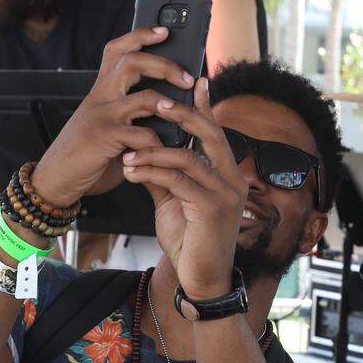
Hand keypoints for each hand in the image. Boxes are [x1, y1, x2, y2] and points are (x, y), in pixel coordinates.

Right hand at [28, 25, 196, 207]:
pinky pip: (143, 135)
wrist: (56, 179)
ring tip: (185, 113)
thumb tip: (169, 109)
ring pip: (144, 98)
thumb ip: (131, 115)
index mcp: (102, 90)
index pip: (118, 49)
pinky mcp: (106, 138)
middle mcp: (101, 97)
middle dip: (164, 65)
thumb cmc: (89, 154)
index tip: (164, 31)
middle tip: (187, 77)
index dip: (141, 36)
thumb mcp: (108, 126)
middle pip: (132, 62)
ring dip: (170, 105)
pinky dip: (160, 144)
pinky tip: (167, 153)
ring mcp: (102, 116)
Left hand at [121, 79, 246, 297]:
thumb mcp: (175, 202)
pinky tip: (132, 171)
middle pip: (210, 134)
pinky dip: (151, 172)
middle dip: (182, 114)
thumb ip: (165, 176)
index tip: (196, 81)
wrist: (200, 280)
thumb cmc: (191, 242)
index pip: (216, 134)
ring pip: (188, 157)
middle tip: (156, 102)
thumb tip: (144, 151)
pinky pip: (178, 180)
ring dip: (153, 152)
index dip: (206, 107)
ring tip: (128, 154)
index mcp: (229, 176)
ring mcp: (227, 195)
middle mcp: (234, 181)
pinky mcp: (213, 209)